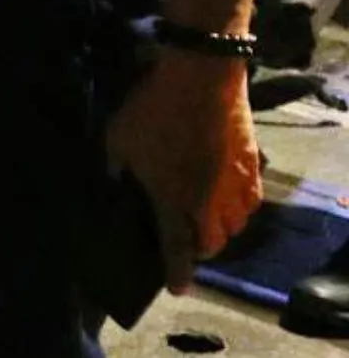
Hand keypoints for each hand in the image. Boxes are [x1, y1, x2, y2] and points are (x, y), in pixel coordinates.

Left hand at [105, 54, 261, 292]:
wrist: (201, 80)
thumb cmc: (152, 111)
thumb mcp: (117, 140)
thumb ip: (116, 167)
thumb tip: (115, 180)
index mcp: (172, 200)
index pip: (176, 249)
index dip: (177, 273)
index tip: (178, 289)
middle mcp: (209, 203)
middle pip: (212, 243)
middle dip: (199, 249)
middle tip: (186, 240)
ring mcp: (235, 186)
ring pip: (235, 226)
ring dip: (221, 230)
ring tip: (206, 221)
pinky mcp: (253, 167)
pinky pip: (252, 202)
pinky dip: (241, 210)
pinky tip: (231, 201)